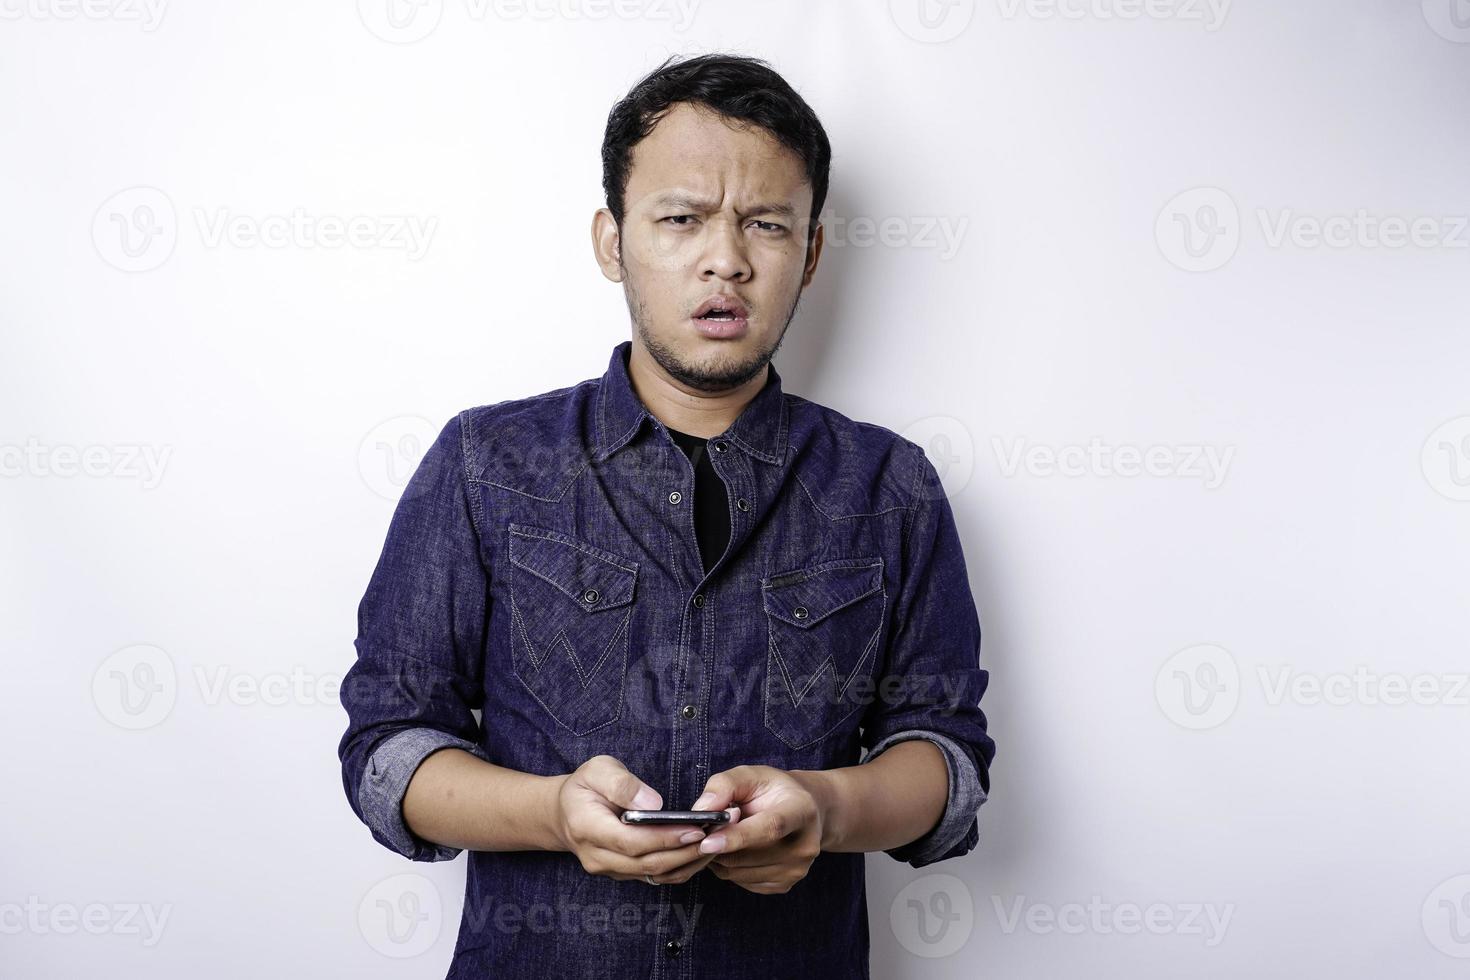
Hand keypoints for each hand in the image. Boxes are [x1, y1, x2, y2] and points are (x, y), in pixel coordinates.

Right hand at [554, 754, 728, 884]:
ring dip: (688, 862)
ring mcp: (610, 870)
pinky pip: (655, 876)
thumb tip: (654, 803)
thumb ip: (622, 784)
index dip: (665, 839)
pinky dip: (681, 866)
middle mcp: (598, 857)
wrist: (564, 813)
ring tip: (717, 841)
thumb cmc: (584, 786)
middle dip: (686, 851)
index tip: (696, 828)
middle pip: (647, 863)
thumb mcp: (597, 770)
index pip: (632, 841)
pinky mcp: (623, 874)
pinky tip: (700, 850)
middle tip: (718, 835)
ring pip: (655, 874)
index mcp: (588, 828)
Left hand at [692, 765, 825, 894]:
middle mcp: (805, 845)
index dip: (737, 837)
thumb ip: (725, 785)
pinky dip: (727, 867)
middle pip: (749, 855)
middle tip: (706, 827)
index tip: (707, 842)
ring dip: (719, 856)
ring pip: (738, 872)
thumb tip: (701, 810)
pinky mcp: (784, 885)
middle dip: (718, 844)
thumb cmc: (773, 790)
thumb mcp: (751, 775)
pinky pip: (740, 881)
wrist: (803, 812)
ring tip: (722, 834)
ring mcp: (796, 869)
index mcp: (802, 811)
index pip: (770, 828)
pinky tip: (733, 848)